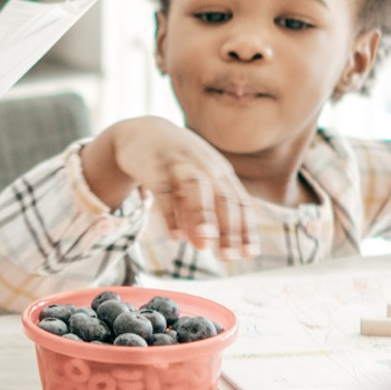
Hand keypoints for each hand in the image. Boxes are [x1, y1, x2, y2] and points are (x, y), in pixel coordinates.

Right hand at [81, 117, 256, 259]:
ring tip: (205, 243)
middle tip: (228, 257)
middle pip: (222, 196)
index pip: (240, 202)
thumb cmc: (174, 164)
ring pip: (196, 186)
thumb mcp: (191, 186)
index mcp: (221, 172)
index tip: (249, 254)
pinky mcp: (154, 165)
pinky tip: (175, 235)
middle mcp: (205, 166)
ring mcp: (179, 162)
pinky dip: (170, 212)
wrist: (141, 132)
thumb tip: (203, 246)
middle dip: (228, 228)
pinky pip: (163, 189)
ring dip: (203, 214)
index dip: (246, 228)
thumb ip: (197, 214)